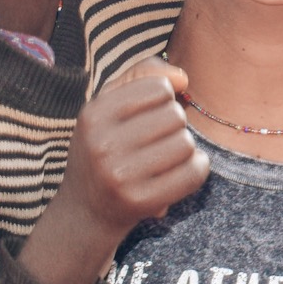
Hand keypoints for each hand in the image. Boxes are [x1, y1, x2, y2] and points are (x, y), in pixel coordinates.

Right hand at [18, 58, 208, 283]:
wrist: (86, 210)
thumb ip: (143, 73)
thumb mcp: (109, 105)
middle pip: (175, 116)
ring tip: (164, 157)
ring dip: (184, 149)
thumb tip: (182, 77)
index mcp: (93, 113)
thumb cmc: (106, 148)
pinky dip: (197, 169)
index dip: (163, 100)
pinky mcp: (140, 201)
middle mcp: (101, 144)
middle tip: (156, 141)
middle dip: (174, 126)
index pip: (159, 88)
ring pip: (186, 143)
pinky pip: (194, 172)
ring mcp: (119, 175)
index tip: (149, 116)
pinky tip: (181, 171)